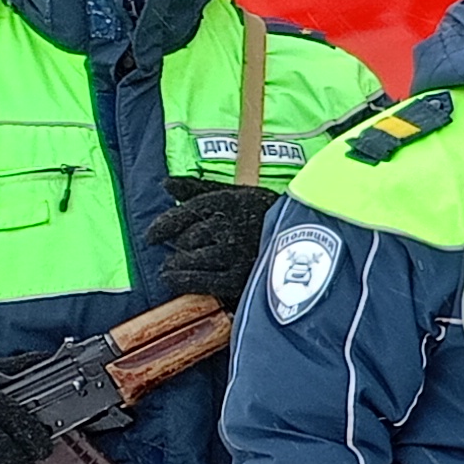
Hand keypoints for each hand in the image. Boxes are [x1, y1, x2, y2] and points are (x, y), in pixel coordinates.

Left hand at [150, 178, 286, 305]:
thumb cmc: (270, 213)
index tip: (151, 236)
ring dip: (177, 264)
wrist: (312, 240)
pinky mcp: (238, 278)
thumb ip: (199, 188)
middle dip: (179, 246)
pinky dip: (183, 280)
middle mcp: (226, 226)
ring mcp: (232, 253)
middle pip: (186, 239)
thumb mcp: (237, 193)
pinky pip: (201, 280)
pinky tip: (174, 280)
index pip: (183, 214)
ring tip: (171, 268)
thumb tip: (164, 184)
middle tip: (177, 252)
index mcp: (226, 202)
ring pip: (190, 259)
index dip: (162, 226)